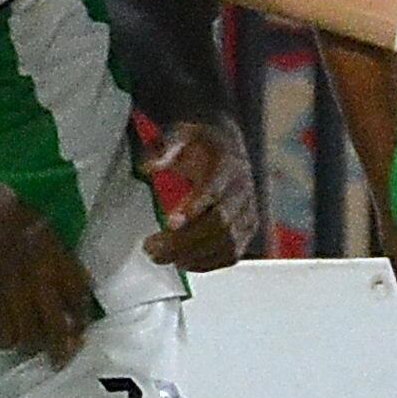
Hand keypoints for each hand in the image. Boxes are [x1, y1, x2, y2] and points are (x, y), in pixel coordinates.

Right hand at [0, 155, 94, 364]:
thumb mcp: (34, 218)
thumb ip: (52, 250)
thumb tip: (65, 277)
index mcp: (54, 252)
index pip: (80, 294)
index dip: (81, 316)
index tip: (79, 326)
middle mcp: (40, 275)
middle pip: (58, 326)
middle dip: (62, 347)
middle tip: (60, 359)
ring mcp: (13, 290)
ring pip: (31, 336)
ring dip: (31, 344)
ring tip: (28, 346)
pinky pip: (3, 332)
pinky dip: (5, 339)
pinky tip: (3, 337)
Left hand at [143, 118, 258, 272]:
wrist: (228, 147)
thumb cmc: (202, 144)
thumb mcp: (181, 134)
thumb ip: (164, 148)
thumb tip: (148, 167)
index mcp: (227, 165)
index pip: (215, 190)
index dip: (194, 208)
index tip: (169, 222)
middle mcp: (243, 190)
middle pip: (220, 223)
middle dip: (184, 240)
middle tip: (152, 248)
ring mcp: (248, 212)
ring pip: (226, 243)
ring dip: (192, 255)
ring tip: (161, 257)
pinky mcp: (248, 230)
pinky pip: (232, 254)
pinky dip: (206, 263)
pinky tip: (182, 262)